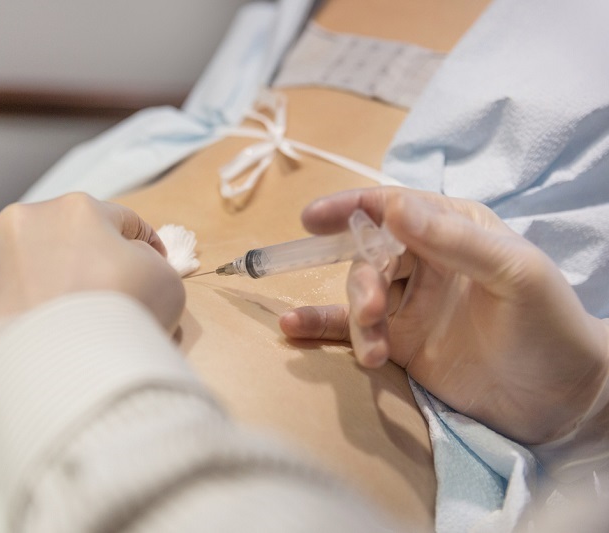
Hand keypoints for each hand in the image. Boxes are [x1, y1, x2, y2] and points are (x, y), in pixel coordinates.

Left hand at [0, 193, 184, 353]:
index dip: (145, 245)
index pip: (124, 222)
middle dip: (90, 257)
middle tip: (107, 295)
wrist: (54, 373)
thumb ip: (152, 264)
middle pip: (70, 234)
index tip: (153, 268)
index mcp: (81, 209)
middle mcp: (29, 220)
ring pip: (22, 250)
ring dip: (40, 265)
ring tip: (54, 299)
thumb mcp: (167, 285)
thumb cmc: (117, 320)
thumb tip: (129, 263)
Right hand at [279, 187, 608, 444]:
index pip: (394, 208)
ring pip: (361, 295)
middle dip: (364, 282)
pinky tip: (292, 330)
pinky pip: (353, 328)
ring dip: (357, 319)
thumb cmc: (549, 327)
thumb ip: (453, 238)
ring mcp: (412, 304)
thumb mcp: (513, 274)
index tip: (312, 219)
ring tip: (375, 351)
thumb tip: (391, 204)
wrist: (562, 403)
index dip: (351, 207)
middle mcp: (428, 261)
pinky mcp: (402, 344)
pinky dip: (322, 327)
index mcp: (456, 231)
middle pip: (370, 255)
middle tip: (374, 313)